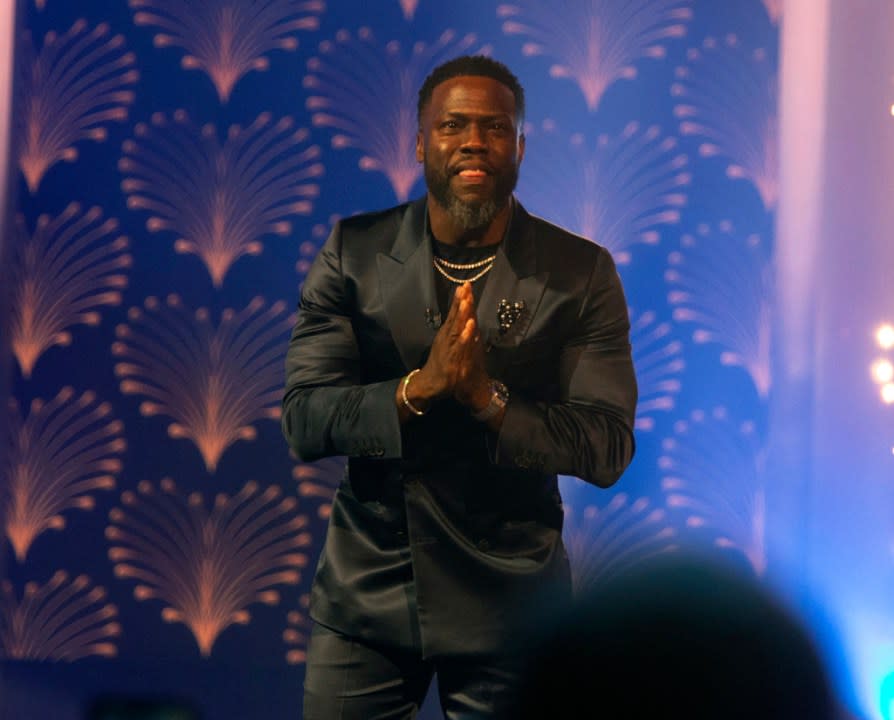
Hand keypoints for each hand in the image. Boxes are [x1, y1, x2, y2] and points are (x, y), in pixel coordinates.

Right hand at [409, 283, 489, 407]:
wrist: (428, 384)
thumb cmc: (440, 364)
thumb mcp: (449, 346)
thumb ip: (458, 333)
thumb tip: (469, 319)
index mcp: (447, 333)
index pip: (455, 313)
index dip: (460, 299)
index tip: (466, 284)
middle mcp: (446, 338)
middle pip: (455, 317)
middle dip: (461, 302)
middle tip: (465, 286)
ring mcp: (448, 348)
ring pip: (456, 329)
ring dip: (461, 316)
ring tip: (466, 302)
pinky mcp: (451, 360)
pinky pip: (459, 347)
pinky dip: (464, 337)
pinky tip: (469, 328)